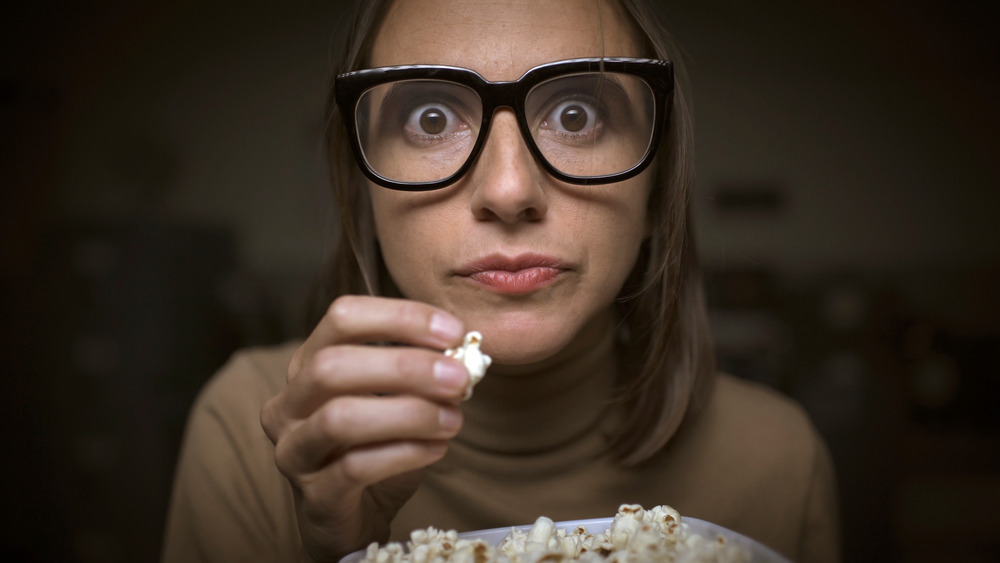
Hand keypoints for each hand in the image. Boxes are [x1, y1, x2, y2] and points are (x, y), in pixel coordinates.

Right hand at [260, 296, 468, 561]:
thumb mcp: (399, 400)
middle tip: (459, 377)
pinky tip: (438, 448)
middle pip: (333, 365)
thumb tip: (464, 355)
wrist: (354, 516)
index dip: (400, 317)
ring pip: (340, 417)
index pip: (342, 317)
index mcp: (309, 363)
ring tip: (454, 419)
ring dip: (408, 413)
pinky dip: (405, 453)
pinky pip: (355, 467)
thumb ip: (423, 373)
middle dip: (405, 366)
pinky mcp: (313, 495)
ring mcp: (294, 450)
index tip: (453, 331)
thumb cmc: (376, 447)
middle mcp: (289, 402)